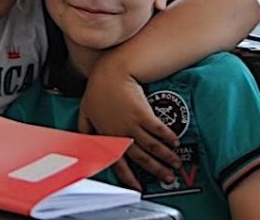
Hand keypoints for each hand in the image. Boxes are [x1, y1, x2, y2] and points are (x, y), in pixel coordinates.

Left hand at [79, 59, 180, 189]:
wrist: (111, 71)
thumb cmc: (98, 88)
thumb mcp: (86, 111)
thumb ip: (86, 129)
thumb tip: (83, 143)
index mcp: (107, 136)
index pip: (118, 163)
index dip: (129, 177)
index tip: (138, 187)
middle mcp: (121, 134)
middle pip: (141, 158)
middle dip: (156, 170)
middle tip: (168, 178)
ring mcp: (133, 124)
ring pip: (152, 146)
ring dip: (166, 156)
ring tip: (175, 163)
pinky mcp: (144, 113)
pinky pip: (158, 130)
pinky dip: (168, 137)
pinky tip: (175, 142)